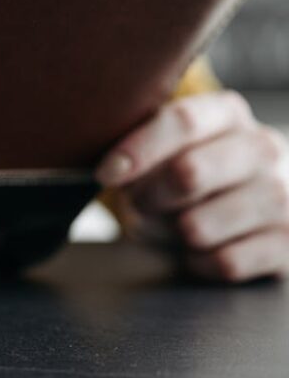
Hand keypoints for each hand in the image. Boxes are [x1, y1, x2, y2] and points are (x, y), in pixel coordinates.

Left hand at [97, 91, 288, 281]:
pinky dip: (198, 263)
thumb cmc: (186, 179)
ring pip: (199, 227)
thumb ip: (139, 149)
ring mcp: (284, 196)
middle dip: (149, 197)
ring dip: (172, 233)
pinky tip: (201, 250)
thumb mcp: (162, 152)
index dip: (138, 150)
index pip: (182, 122)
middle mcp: (264, 148)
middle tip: (139, 203)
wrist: (241, 217)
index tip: (106, 173)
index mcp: (228, 114)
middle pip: (188, 173)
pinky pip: (223, 263)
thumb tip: (114, 169)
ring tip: (176, 225)